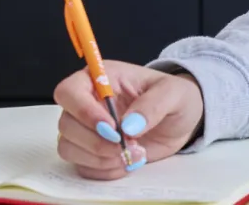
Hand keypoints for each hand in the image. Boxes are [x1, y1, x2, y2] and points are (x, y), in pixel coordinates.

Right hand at [53, 60, 204, 179]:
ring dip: (100, 158)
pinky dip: (104, 170)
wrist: (181, 121)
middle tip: (128, 144)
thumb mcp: (174, 93)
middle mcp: (88, 102)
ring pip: (69, 147)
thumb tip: (129, 125)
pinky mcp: (91, 152)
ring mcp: (86, 129)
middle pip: (66, 124)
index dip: (83, 111)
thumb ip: (154, 104)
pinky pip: (82, 166)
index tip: (111, 127)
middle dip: (97, 141)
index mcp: (101, 78)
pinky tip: (127, 162)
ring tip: (132, 154)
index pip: (70, 91)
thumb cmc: (175, 98)